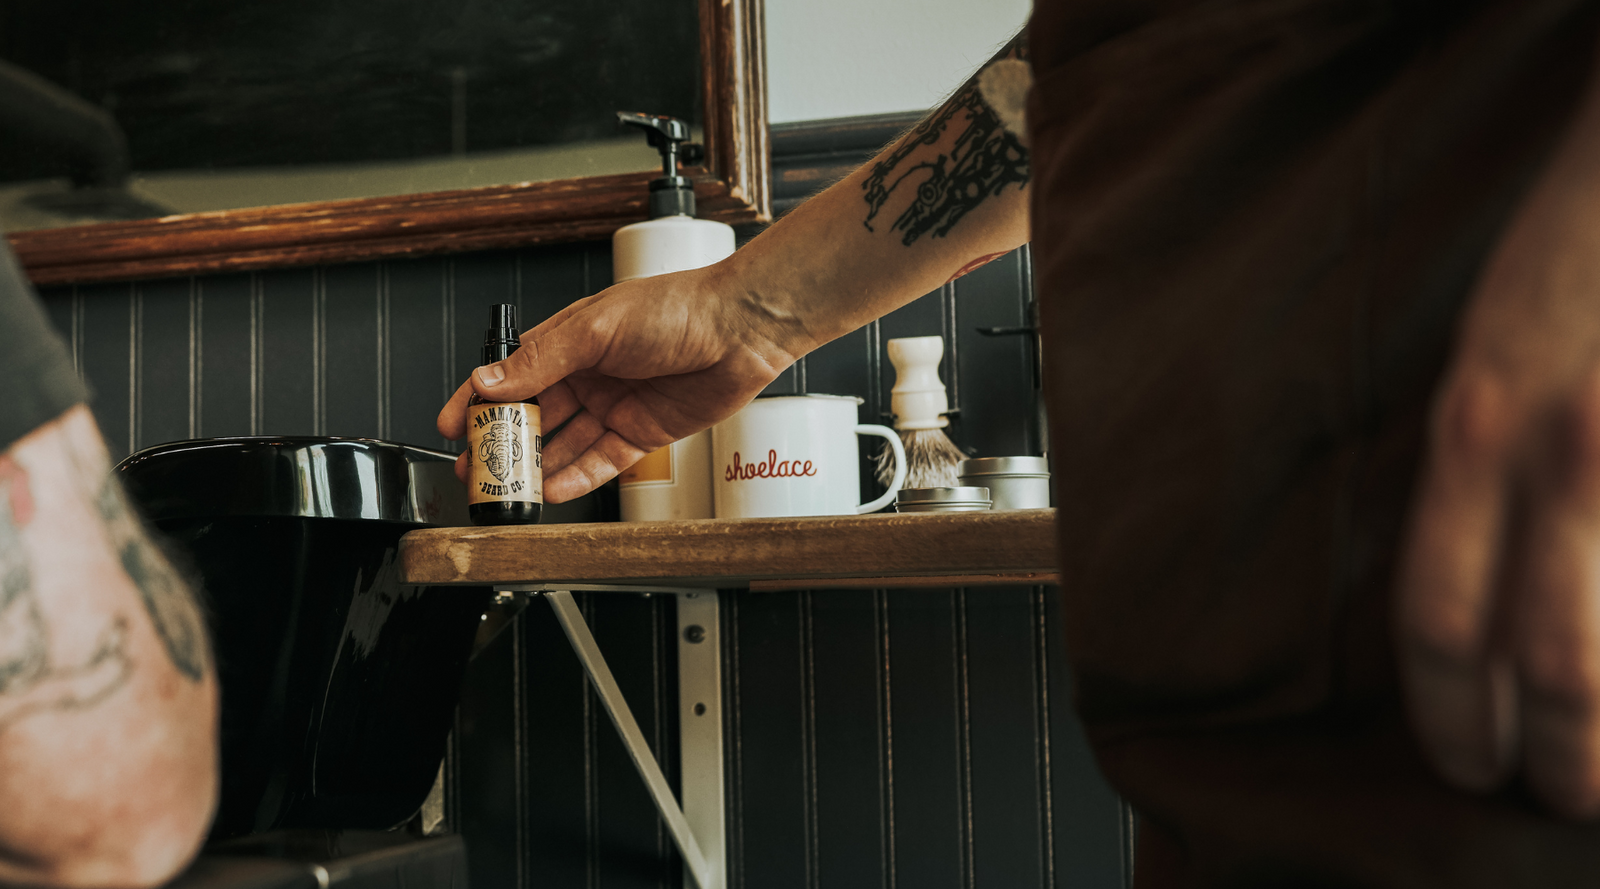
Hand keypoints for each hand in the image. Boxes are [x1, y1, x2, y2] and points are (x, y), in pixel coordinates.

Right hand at [436, 264, 800, 501]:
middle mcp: (589, 374)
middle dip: (503, 444)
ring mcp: (615, 404)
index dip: (479, 401)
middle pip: (535, 416)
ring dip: (536, 467)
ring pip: (564, 444)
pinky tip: (551, 490)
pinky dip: (575, 477)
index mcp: (569, 340)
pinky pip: (601, 461)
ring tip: (508, 490)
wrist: (740, 329)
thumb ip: (541, 361)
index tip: (452, 425)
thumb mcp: (596, 329)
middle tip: (475, 470)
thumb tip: (488, 381)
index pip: (511, 375)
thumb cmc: (678, 308)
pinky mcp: (642, 432)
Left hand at [1396, 78, 1599, 816]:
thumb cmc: (1567, 259)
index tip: (1463, 761)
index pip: (1438, 616)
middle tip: (1550, 795)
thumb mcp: (1482, 364)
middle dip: (1549, 752)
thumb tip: (1472, 610)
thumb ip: (1471, 480)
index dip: (1447, 712)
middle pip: (1545, 656)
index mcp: (1474, 430)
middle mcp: (1558, 453)